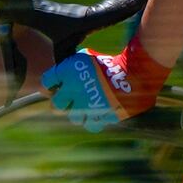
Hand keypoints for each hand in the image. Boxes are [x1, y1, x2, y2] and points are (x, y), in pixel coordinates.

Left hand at [38, 47, 163, 131]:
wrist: (135, 72)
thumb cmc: (109, 62)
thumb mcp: (86, 57)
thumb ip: (69, 67)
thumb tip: (58, 77)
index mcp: (69, 73)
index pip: (46, 81)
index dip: (50, 84)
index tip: (55, 85)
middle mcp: (75, 91)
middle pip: (56, 106)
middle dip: (60, 103)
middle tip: (67, 101)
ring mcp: (89, 106)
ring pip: (74, 118)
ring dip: (79, 113)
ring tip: (85, 107)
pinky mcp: (103, 117)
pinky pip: (92, 125)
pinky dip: (94, 120)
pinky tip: (98, 112)